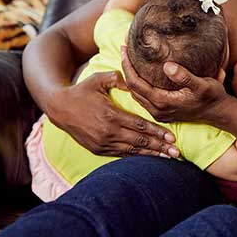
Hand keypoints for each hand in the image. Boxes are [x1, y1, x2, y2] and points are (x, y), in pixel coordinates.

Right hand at [48, 70, 179, 157]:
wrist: (60, 108)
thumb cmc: (82, 91)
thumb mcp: (98, 79)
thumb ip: (116, 77)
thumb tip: (132, 80)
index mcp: (111, 115)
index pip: (140, 125)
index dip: (157, 132)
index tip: (172, 137)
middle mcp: (108, 132)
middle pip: (140, 141)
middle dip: (160, 147)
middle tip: (177, 152)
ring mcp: (103, 143)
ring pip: (132, 151)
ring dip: (151, 155)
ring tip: (168, 158)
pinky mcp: (98, 149)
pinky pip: (122, 154)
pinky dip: (137, 157)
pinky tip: (149, 159)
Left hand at [121, 45, 229, 123]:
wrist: (219, 112)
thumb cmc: (212, 96)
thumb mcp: (202, 84)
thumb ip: (184, 76)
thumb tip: (167, 66)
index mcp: (162, 102)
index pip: (136, 83)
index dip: (127, 65)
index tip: (124, 48)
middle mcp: (157, 109)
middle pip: (132, 88)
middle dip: (125, 68)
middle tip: (124, 49)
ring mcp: (159, 112)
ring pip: (136, 94)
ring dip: (131, 76)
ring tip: (129, 58)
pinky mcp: (162, 112)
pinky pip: (143, 98)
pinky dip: (138, 85)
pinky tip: (141, 73)